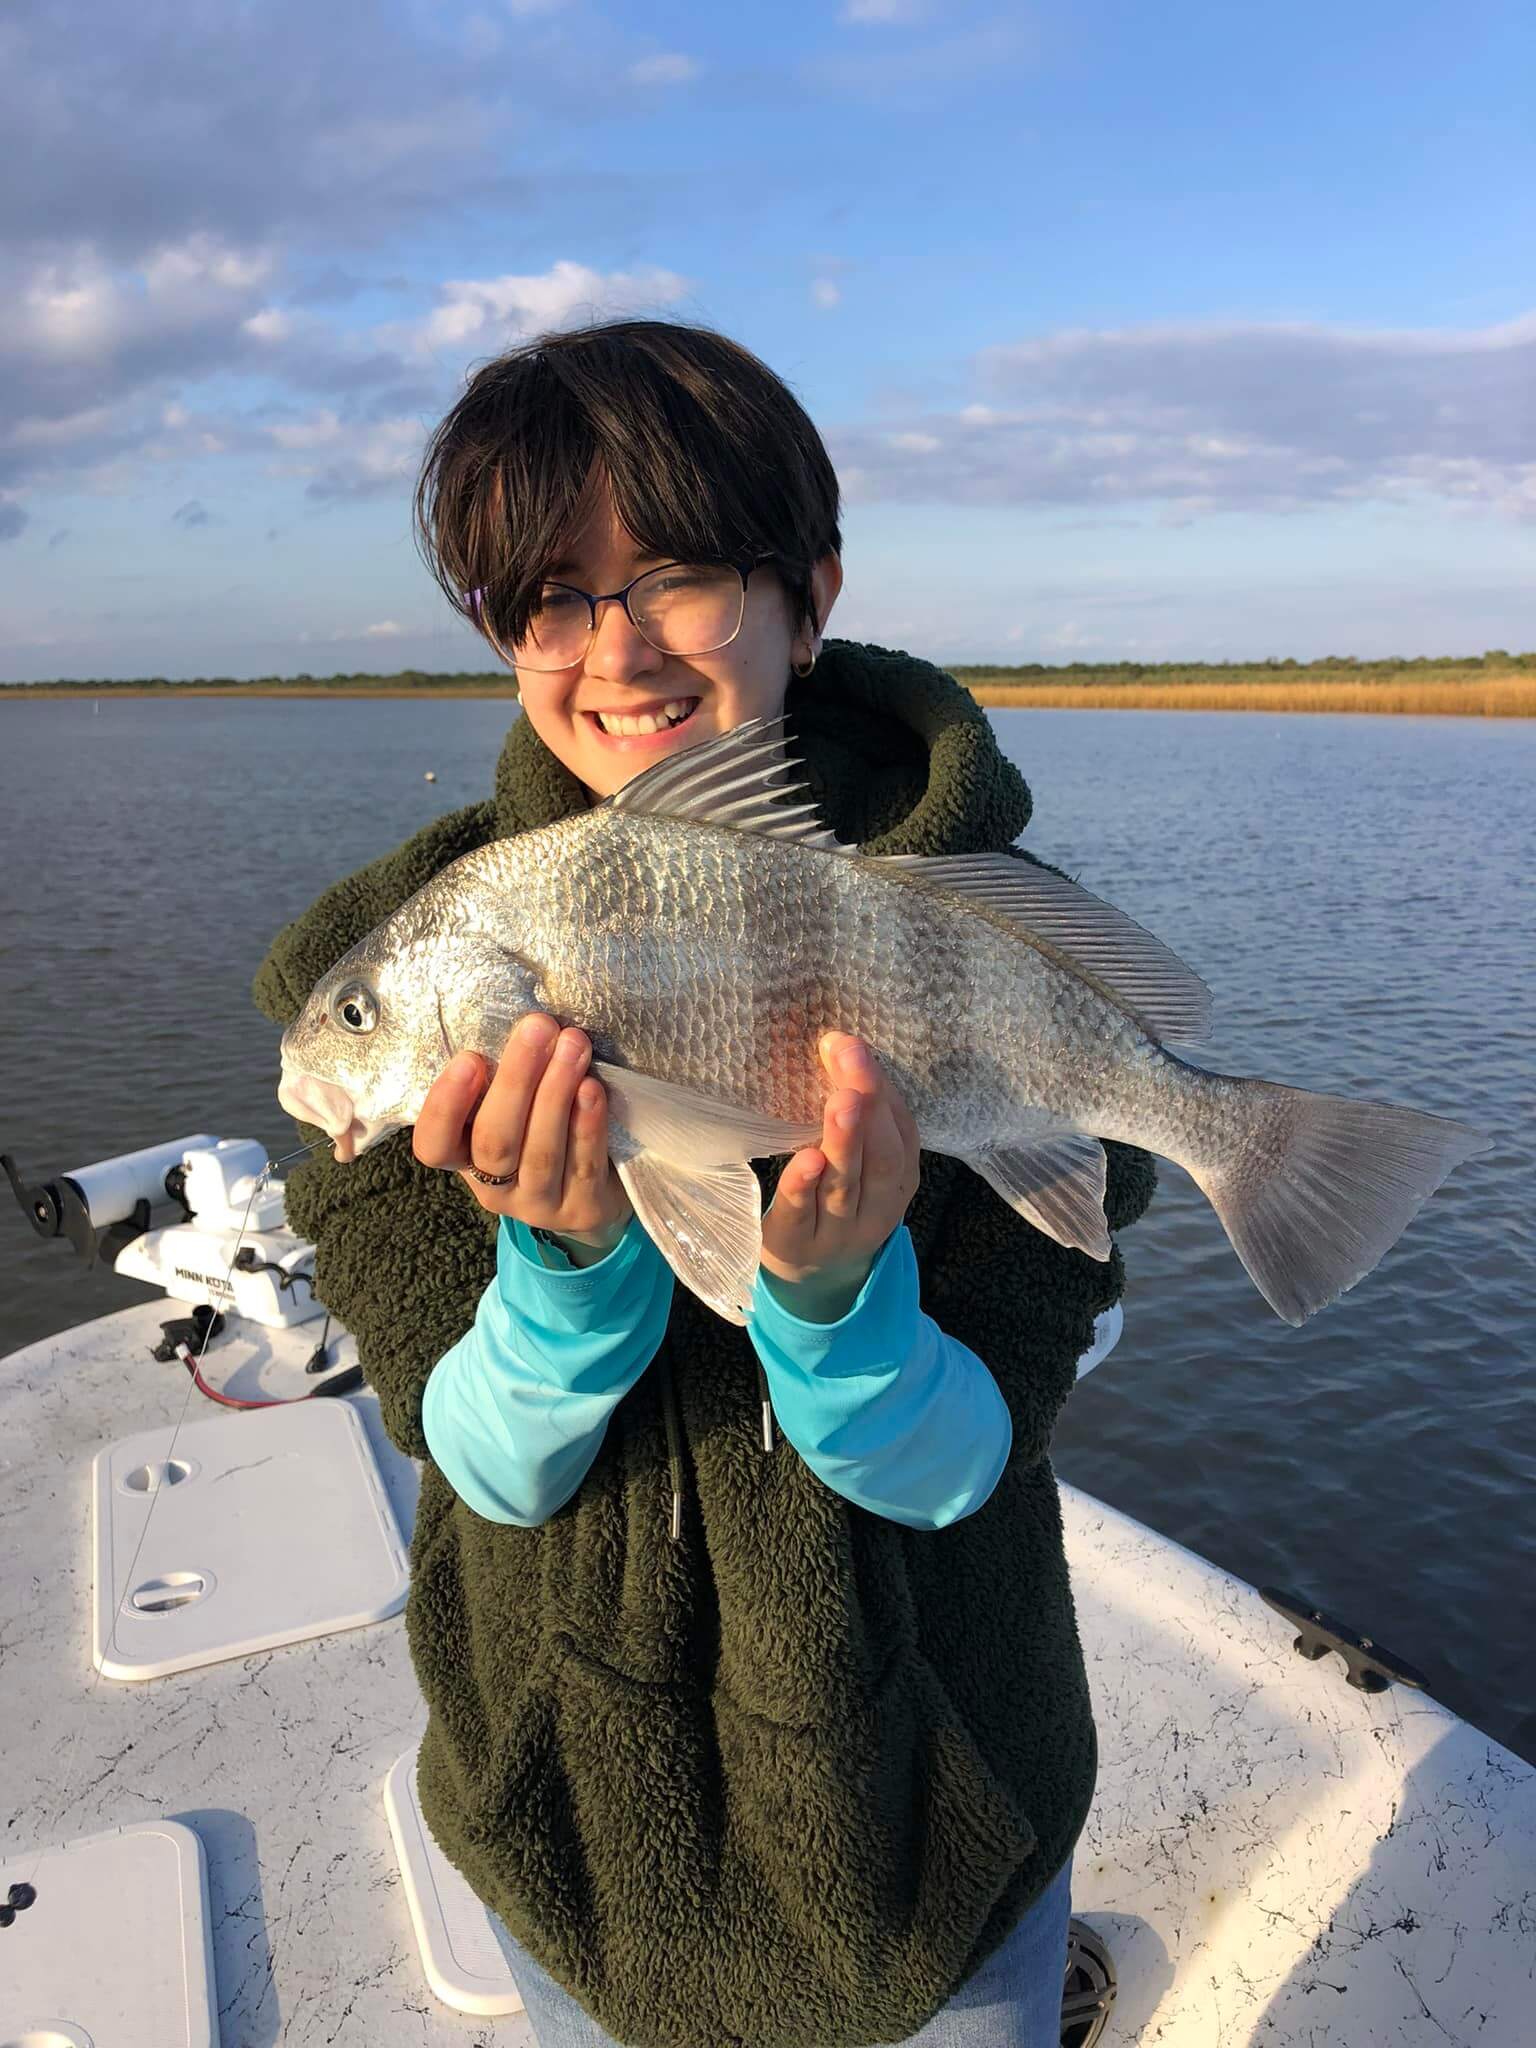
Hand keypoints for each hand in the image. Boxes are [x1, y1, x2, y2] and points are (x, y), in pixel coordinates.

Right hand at [413, 1013, 632, 1262]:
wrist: (596, 1196)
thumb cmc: (543, 1132)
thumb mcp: (512, 1112)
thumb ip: (501, 1082)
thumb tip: (516, 1021)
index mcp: (465, 1159)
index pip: (434, 1145)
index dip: (445, 1107)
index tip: (469, 1058)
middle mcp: (494, 1190)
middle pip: (495, 1142)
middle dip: (516, 1081)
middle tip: (537, 1028)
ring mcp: (539, 1205)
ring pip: (541, 1153)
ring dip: (555, 1094)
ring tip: (573, 1045)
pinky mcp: (583, 1210)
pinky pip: (583, 1166)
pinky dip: (587, 1125)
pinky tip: (593, 1088)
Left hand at [758, 1032, 921, 1321]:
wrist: (813, 1279)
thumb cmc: (835, 1200)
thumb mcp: (859, 1162)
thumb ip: (859, 1115)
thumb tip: (836, 1044)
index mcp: (900, 1180)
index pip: (900, 1133)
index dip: (880, 1088)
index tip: (852, 1044)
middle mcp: (878, 1208)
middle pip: (881, 1157)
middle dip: (869, 1103)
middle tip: (851, 1057)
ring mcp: (839, 1231)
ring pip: (847, 1184)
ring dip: (845, 1140)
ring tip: (841, 1100)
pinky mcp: (796, 1245)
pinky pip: (802, 1215)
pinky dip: (805, 1186)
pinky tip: (806, 1159)